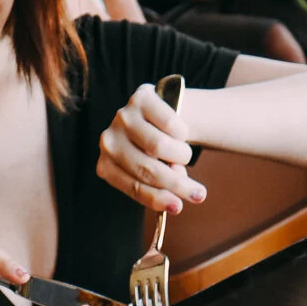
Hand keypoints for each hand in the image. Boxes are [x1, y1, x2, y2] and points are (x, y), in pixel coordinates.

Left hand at [97, 83, 206, 214]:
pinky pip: (169, 122)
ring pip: (159, 146)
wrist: (158, 116)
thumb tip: (175, 199)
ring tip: (184, 156)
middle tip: (199, 194)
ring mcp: (122, 117)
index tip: (179, 208)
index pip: (134, 187)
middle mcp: (108, 142)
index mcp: (107, 166)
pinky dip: (182, 133)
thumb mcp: (155, 172)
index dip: (158, 199)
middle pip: (148, 169)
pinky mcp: (140, 98)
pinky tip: (181, 134)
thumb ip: (161, 185)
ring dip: (181, 156)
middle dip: (177, 184)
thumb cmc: (155, 153)